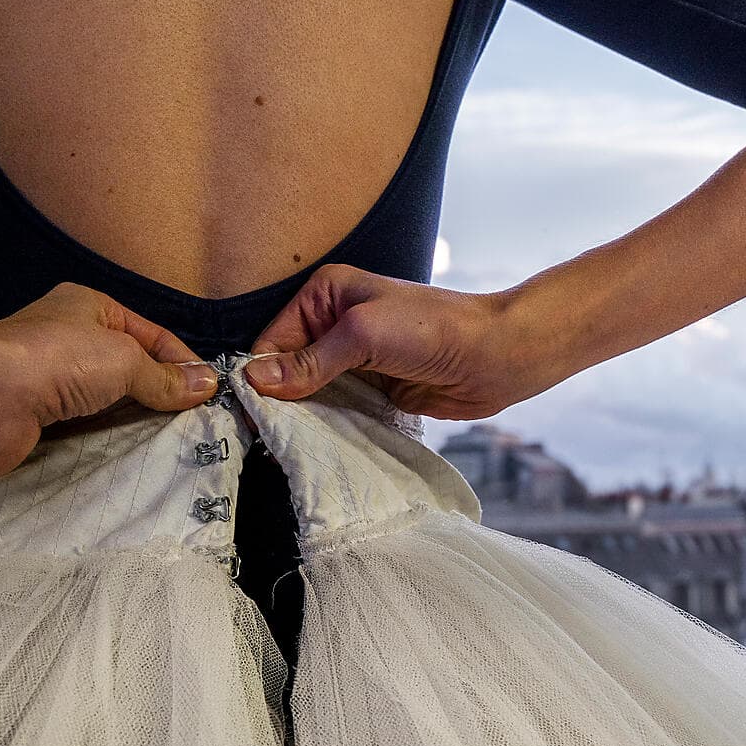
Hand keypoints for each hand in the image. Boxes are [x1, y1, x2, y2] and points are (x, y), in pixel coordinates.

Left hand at [0, 282, 218, 477]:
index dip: (184, 365)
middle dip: (165, 399)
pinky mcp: (41, 428)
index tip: (213, 397)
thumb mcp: (123, 358)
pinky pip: (86, 438)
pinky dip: (109, 450)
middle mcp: (73, 346)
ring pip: (110, 409)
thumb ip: (164, 377)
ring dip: (137, 428)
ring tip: (179, 453)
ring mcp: (55, 389)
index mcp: (92, 312)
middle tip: (202, 430)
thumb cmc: (53, 360)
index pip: (153, 338)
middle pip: (133, 374)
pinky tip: (137, 467)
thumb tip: (206, 384)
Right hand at [245, 263, 558, 418]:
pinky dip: (327, 427)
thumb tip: (254, 379)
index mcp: (325, 295)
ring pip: (310, 394)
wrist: (497, 356)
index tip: (248, 416)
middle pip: (286, 368)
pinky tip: (316, 448)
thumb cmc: (435, 330)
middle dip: (277, 401)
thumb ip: (310, 360)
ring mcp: (354, 360)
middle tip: (264, 440)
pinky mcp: (373, 389)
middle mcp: (334, 324)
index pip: (272, 339)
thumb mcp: (364, 335)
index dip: (259, 376)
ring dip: (302, 418)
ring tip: (285, 449)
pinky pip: (337, 411)